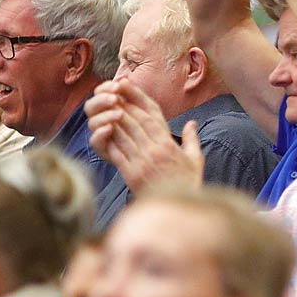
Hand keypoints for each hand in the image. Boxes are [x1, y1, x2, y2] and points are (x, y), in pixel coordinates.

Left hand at [88, 79, 204, 193]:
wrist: (176, 209)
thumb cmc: (188, 184)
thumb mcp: (195, 160)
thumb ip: (192, 139)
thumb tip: (191, 123)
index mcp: (168, 145)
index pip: (151, 116)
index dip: (138, 100)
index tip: (127, 87)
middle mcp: (154, 150)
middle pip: (135, 122)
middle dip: (122, 104)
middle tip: (111, 91)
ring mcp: (141, 162)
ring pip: (124, 135)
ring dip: (113, 119)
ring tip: (104, 106)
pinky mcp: (130, 174)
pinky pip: (116, 153)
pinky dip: (108, 141)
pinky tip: (102, 131)